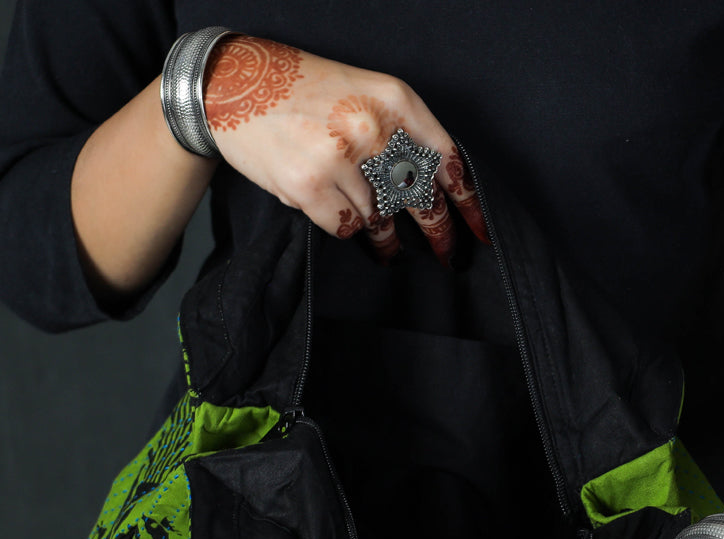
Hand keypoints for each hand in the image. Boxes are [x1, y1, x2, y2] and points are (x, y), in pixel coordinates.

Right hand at [203, 35, 486, 262]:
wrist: (232, 86)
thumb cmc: (303, 92)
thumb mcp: (364, 94)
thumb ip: (402, 133)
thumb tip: (435, 187)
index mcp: (395, 100)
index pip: (447, 161)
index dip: (468, 202)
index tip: (479, 230)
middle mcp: (373, 128)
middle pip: (422, 198)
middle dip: (438, 233)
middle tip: (445, 255)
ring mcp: (340, 158)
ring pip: (383, 220)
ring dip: (386, 237)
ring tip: (388, 244)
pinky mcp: (310, 187)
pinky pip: (347, 228)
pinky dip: (348, 229)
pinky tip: (342, 219)